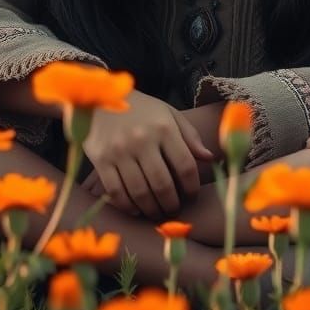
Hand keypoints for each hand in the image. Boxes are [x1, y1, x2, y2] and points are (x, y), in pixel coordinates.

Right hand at [77, 90, 214, 218]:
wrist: (101, 97)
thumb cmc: (142, 109)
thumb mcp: (169, 114)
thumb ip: (190, 136)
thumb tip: (209, 158)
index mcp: (164, 127)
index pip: (185, 166)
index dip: (192, 187)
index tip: (192, 195)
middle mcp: (142, 139)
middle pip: (162, 184)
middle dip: (171, 203)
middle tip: (174, 209)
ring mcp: (119, 150)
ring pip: (140, 192)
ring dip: (151, 209)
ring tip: (157, 212)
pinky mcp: (100, 159)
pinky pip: (116, 191)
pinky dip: (128, 206)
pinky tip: (136, 209)